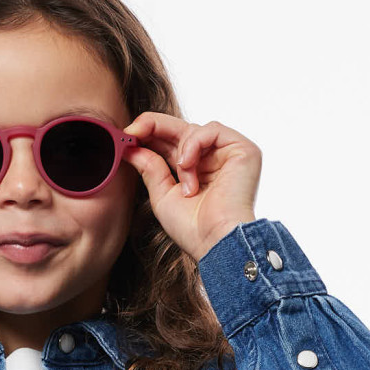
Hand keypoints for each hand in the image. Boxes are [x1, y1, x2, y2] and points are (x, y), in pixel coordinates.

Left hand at [121, 112, 260, 260]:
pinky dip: (194, 145)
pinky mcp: (243, 150)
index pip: (170, 143)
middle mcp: (212, 160)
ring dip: (180, 152)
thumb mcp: (162, 195)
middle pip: (180, 129)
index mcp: (195, 171)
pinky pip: (211, 130)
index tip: (127, 135)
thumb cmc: (192, 228)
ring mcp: (228, 154)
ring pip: (194, 129)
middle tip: (133, 131)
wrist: (215, 241)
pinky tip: (188, 166)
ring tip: (185, 183)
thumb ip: (150, 168)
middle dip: (154, 127)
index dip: (149, 135)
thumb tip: (131, 147)